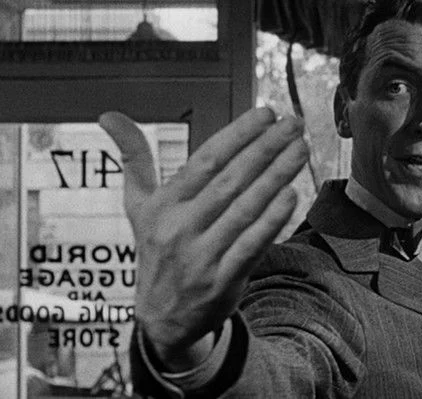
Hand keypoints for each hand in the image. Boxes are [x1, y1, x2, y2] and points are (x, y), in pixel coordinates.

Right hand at [99, 107, 308, 360]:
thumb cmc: (157, 251)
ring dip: (277, 176)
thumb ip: (134, 159)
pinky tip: (292, 194)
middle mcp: (180, 227)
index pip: (206, 161)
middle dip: (266, 148)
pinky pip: (252, 245)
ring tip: (300, 150)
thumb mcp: (139, 207)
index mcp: (164, 205)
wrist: (160, 319)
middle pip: (230, 180)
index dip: (238, 135)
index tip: (266, 113)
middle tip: (295, 124)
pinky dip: (272, 220)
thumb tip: (108, 114)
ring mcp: (201, 256)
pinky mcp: (222, 281)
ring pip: (246, 208)